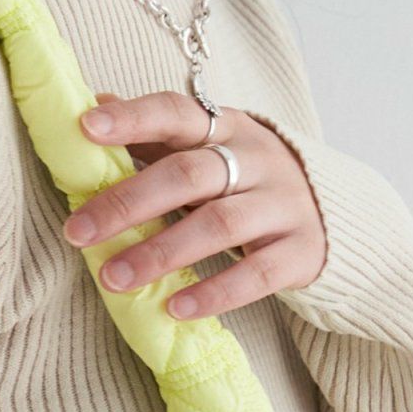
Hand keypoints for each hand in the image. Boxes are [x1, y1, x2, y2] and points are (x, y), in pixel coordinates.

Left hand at [64, 91, 327, 318]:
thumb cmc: (246, 182)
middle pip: (189, 175)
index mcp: (226, 128)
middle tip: (77, 232)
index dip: (132, 118)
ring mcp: (282, 205)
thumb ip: (155, 135)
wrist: (335, 216)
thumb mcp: (207, 151)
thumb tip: (94, 102)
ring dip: (161, 252)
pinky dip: (214, 293)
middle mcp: (256, 160)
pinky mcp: (300, 252)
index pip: (177, 113)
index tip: (86, 128)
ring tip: (113, 278)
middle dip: (128, 202)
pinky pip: (256, 274)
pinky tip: (176, 309)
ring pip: (219, 224)